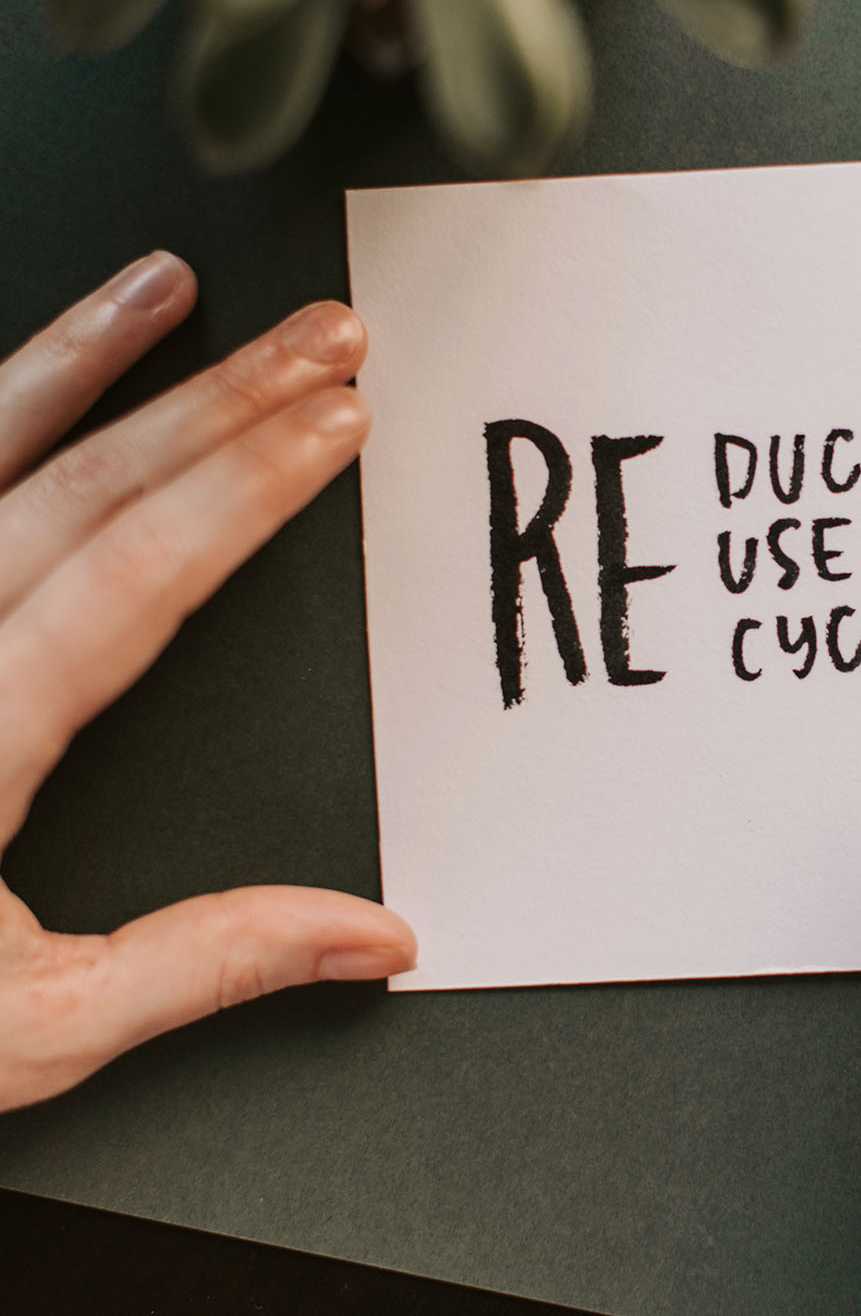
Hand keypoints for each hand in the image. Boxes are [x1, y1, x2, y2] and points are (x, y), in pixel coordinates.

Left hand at [0, 252, 414, 1112]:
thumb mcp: (33, 1028)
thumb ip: (206, 965)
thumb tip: (371, 936)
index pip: (133, 575)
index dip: (247, 487)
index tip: (333, 421)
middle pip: (81, 488)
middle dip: (219, 400)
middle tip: (320, 340)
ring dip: (80, 359)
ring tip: (164, 288)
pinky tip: (17, 374)